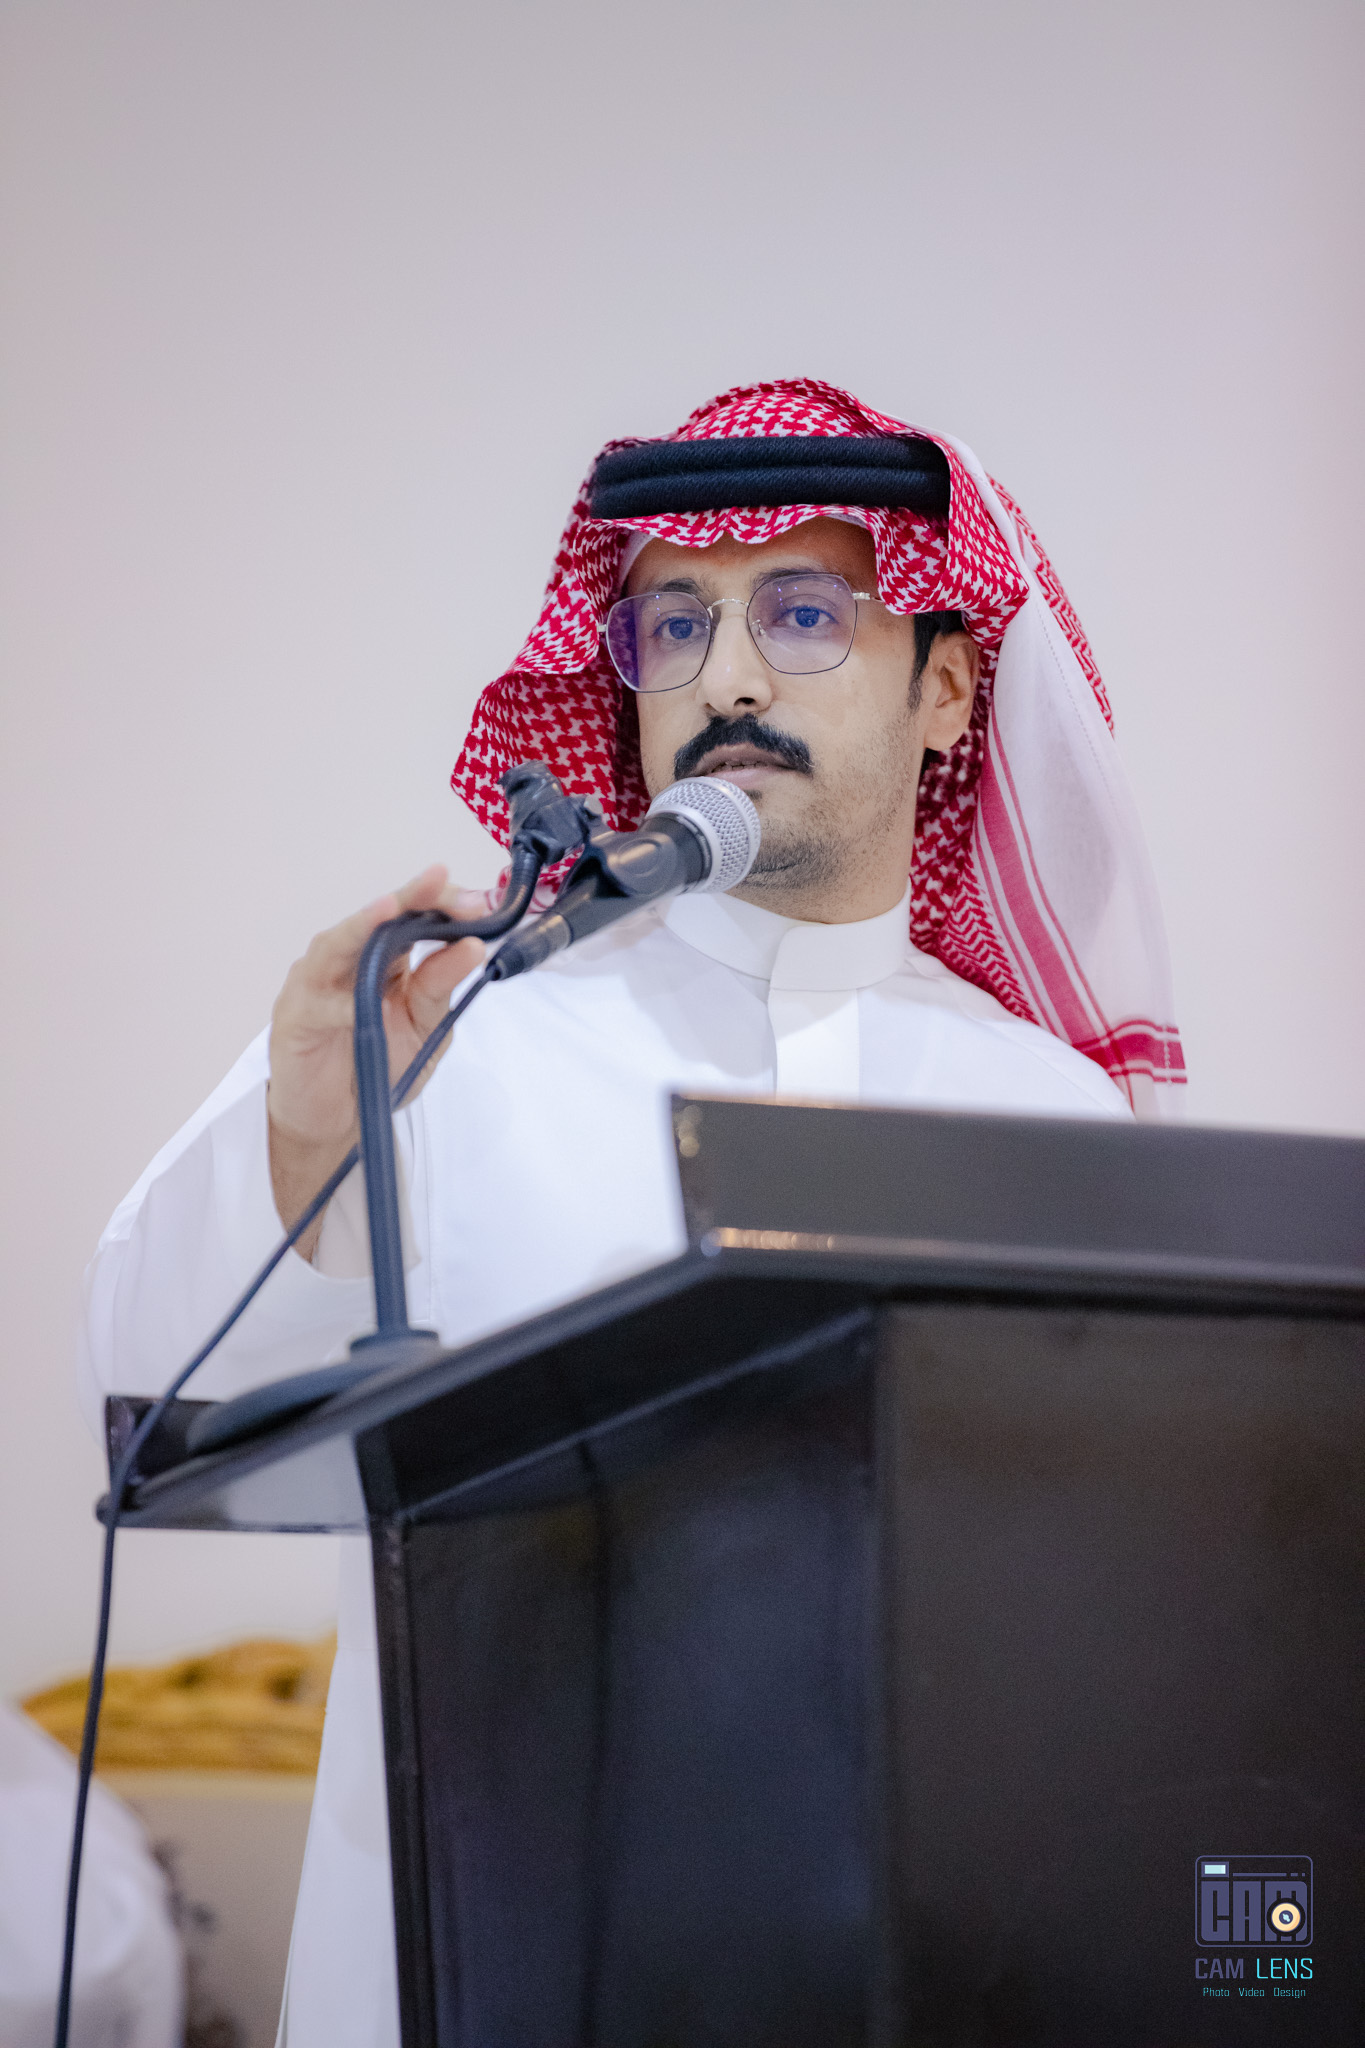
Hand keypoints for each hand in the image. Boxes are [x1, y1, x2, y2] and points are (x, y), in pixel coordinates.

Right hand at [267, 866, 485, 1252]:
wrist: (335, 1119)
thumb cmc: (376, 1064)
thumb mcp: (424, 1025)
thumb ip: (442, 986)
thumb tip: (475, 947)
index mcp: (384, 956)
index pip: (412, 914)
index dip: (441, 902)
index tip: (479, 901)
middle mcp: (348, 959)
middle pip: (376, 917)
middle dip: (409, 898)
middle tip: (438, 881)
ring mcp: (316, 984)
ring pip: (337, 944)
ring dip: (364, 925)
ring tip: (391, 908)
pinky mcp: (294, 1019)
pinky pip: (316, 1005)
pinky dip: (338, 1002)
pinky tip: (357, 1002)